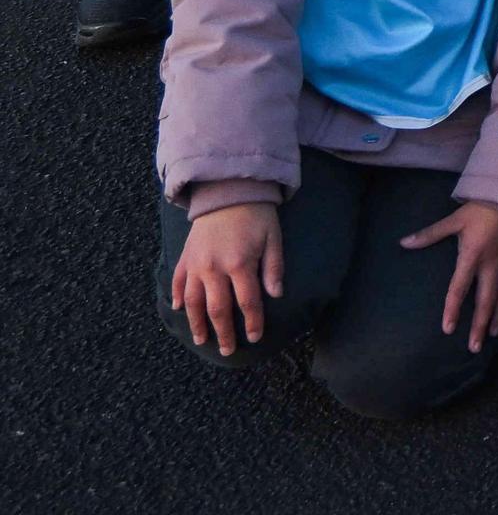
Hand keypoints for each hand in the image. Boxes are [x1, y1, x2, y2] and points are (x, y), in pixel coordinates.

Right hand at [171, 200, 281, 354]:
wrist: (228, 191)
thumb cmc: (256, 216)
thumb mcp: (273, 239)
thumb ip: (274, 268)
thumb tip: (276, 296)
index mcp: (239, 264)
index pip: (247, 302)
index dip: (252, 322)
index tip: (255, 338)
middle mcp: (214, 268)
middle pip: (217, 309)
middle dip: (223, 332)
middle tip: (228, 350)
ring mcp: (195, 264)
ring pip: (192, 301)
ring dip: (197, 323)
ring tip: (202, 340)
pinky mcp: (184, 257)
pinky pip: (177, 282)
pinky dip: (176, 297)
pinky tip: (178, 310)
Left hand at [401, 200, 497, 351]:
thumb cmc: (482, 208)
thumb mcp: (454, 220)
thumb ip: (430, 234)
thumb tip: (403, 243)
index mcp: (472, 257)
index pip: (459, 289)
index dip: (453, 310)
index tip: (448, 329)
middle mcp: (491, 266)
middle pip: (485, 301)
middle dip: (480, 325)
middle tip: (475, 347)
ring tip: (494, 333)